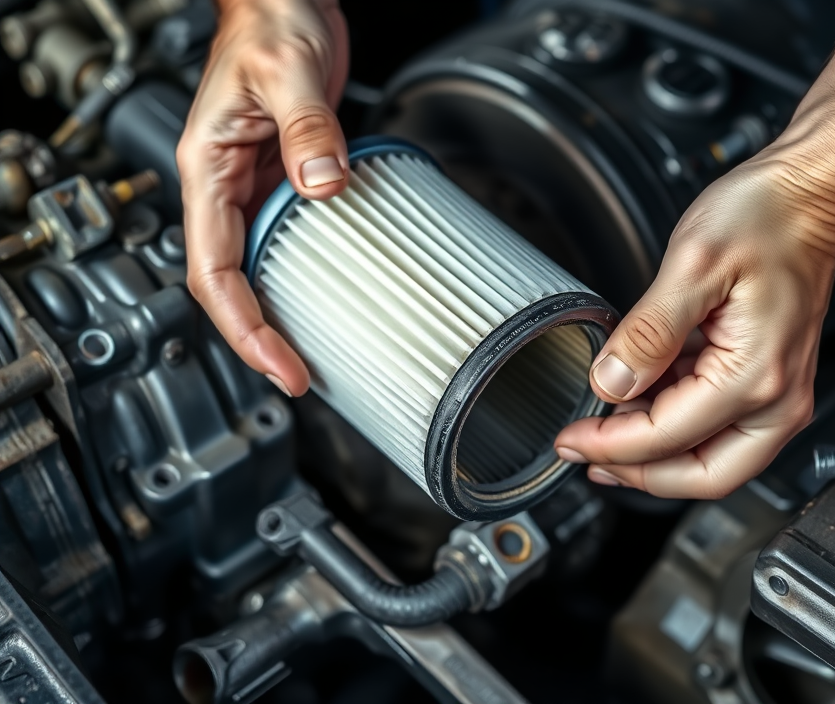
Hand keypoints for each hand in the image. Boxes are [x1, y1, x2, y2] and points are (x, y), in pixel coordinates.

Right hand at [177, 0, 349, 396]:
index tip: (279, 364)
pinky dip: (300, 277)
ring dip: (278, 314)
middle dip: (259, 337)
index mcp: (207, 168)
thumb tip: (323, 185)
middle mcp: (223, 185)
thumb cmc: (271, 20)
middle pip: (229, 284)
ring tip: (311, 354)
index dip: (244, 327)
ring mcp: (251, 186)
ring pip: (254, 268)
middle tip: (299, 377)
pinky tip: (326, 295)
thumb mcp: (290, 72)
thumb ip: (309, 130)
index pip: (213, 270)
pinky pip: (283, 241)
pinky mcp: (281, 179)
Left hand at [554, 1, 834, 498]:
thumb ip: (648, 332)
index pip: (666, 437)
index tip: (570, 439)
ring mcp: (778, 394)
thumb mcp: (693, 265)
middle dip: (639, 474)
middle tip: (586, 457)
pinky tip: (639, 404)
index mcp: (755, 376)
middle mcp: (777, 398)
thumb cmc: (770, 216)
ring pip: (710, 457)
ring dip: (655, 454)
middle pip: (701, 475)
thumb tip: (610, 383)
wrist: (812, 194)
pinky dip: (674, 425)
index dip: (609, 444)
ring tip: (603, 433)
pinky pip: (718, 425)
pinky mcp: (769, 381)